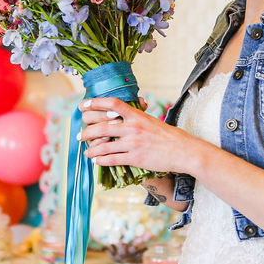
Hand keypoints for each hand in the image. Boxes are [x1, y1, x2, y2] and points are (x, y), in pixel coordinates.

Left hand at [78, 97, 199, 174]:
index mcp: (137, 115)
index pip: (113, 104)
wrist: (184, 151)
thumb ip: (136, 117)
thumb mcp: (152, 121)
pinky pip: (112, 159)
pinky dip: (101, 160)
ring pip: (104, 145)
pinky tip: (96, 160)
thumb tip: (121, 114)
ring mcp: (133, 143)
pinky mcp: (135, 158)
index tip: (83, 106)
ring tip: (86, 151)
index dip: (95, 103)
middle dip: (87, 132)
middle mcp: (133, 127)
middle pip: (102, 126)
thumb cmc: (169, 136)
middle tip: (79, 136)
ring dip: (91, 149)